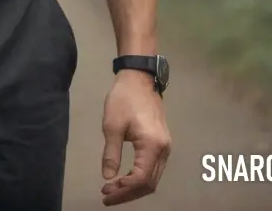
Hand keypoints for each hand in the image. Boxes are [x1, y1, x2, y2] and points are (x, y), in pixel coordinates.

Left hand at [100, 70, 170, 204]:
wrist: (139, 78)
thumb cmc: (123, 99)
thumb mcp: (112, 125)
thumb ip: (111, 153)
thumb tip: (108, 177)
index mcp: (152, 146)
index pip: (140, 179)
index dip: (123, 190)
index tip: (105, 191)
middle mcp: (164, 150)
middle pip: (149, 183)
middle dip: (128, 193)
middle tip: (107, 195)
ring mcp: (166, 147)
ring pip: (153, 178)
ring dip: (134, 187)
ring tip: (113, 188)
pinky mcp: (162, 143)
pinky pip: (153, 168)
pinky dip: (140, 177)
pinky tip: (125, 177)